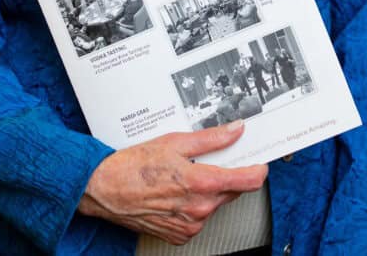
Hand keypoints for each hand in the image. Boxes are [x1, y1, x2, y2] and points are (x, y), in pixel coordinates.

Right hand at [77, 120, 266, 244]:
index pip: (247, 181)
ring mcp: (189, 225)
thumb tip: (235, 131)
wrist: (105, 189)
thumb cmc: (134, 166)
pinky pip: (198, 218)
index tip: (261, 163)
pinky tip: (176, 193)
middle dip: (226, 175)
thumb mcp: (175, 142)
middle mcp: (199, 208)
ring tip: (183, 176)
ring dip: (208, 191)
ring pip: (214, 204)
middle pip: (231, 191)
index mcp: (201, 183)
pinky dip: (194, 205)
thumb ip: (211, 138)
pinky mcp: (180, 235)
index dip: (258, 170)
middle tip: (209, 160)